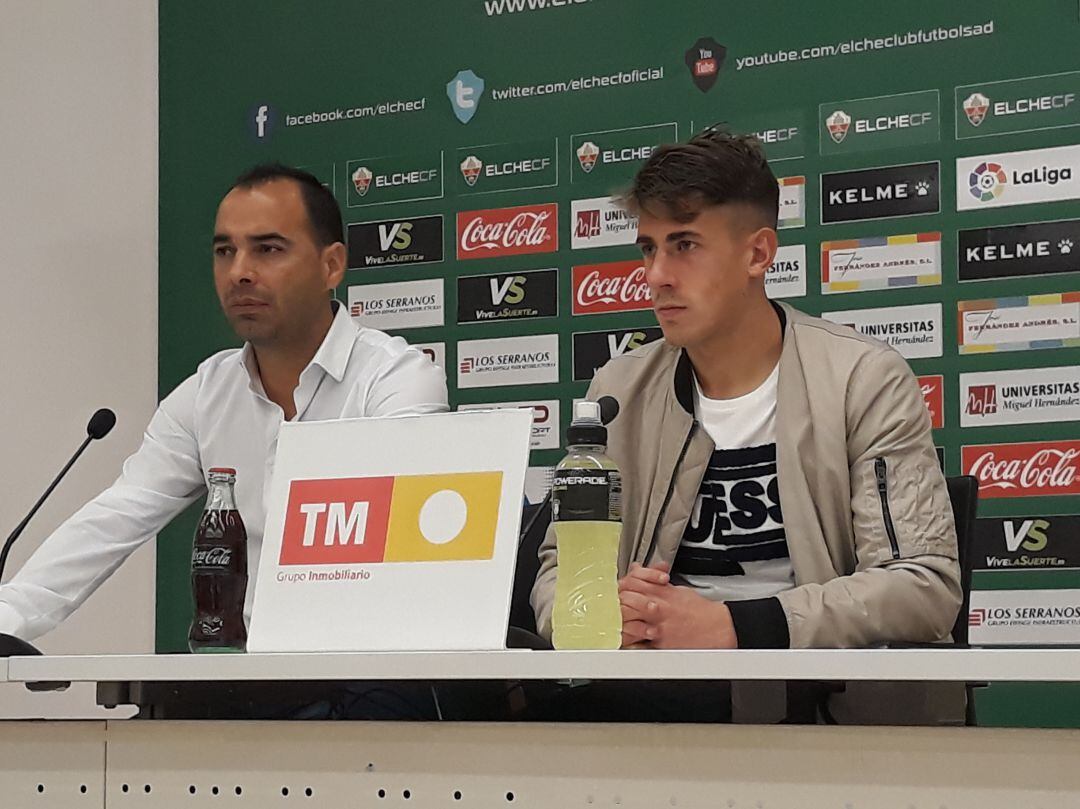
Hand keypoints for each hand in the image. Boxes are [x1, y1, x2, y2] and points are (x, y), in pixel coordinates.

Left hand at [618, 562, 737, 648]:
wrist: (718, 628)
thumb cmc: (700, 611)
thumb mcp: (678, 589)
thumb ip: (654, 581)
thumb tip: (638, 571)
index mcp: (661, 592)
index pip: (632, 582)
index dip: (621, 586)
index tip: (617, 591)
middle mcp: (658, 607)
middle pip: (626, 599)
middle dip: (616, 602)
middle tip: (611, 607)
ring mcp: (658, 626)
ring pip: (628, 620)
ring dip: (619, 621)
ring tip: (613, 623)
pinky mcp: (660, 643)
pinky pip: (638, 643)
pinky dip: (628, 641)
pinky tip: (622, 640)